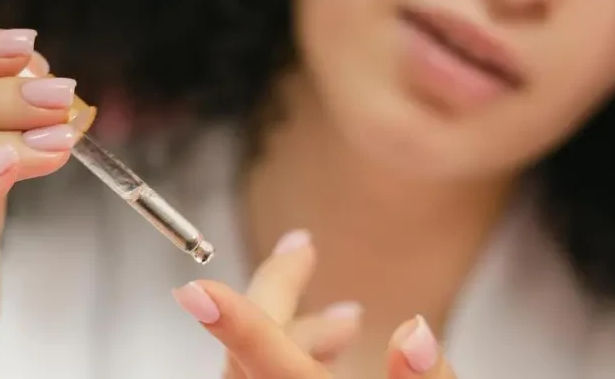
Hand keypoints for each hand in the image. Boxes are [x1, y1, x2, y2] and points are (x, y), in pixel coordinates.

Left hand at [172, 230, 458, 378]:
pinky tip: (329, 350)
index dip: (241, 325)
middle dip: (281, 298)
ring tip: (350, 318)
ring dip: (295, 335)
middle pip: (250, 358)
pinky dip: (288, 357)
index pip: (271, 364)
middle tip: (302, 247)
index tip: (200, 293)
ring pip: (251, 371)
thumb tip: (414, 333)